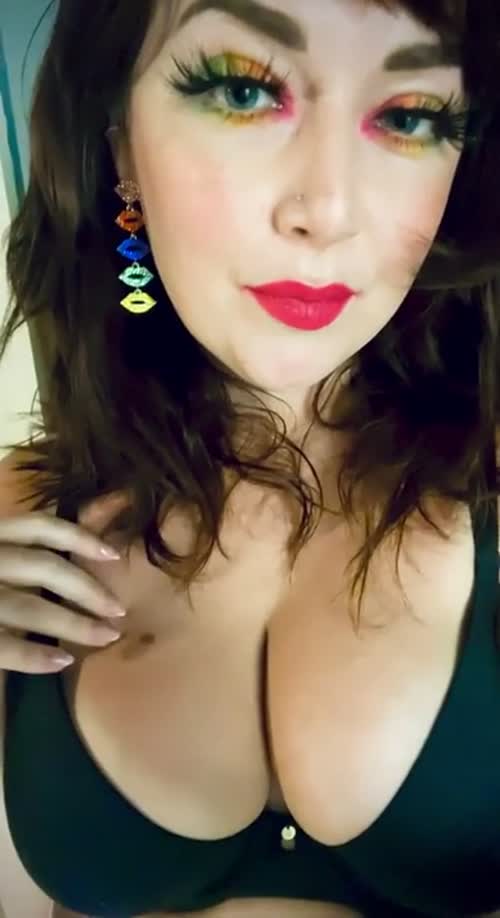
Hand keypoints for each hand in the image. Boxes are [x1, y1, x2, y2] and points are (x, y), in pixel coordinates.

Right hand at [0, 512, 126, 672]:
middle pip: (45, 567)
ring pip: (31, 606)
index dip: (80, 536)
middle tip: (118, 610)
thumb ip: (18, 547)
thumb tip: (78, 538)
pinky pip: (5, 645)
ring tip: (106, 638)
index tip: (112, 554)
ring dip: (76, 624)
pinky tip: (61, 662)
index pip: (38, 526)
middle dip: (88, 589)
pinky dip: (35, 655)